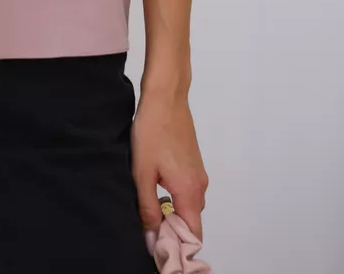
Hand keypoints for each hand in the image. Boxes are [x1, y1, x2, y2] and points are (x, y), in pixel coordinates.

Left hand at [130, 83, 208, 254]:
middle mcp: (200, 185)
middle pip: (191, 222)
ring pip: (188, 206)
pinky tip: (155, 186)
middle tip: (147, 227)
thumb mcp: (142, 173)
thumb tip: (152, 239)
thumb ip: (148, 209)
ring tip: (148, 206)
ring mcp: (198, 172)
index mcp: (190, 191)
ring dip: (172, 212)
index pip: (193, 235)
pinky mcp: (193, 163)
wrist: (165, 97)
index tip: (157, 246)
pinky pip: (187, 191)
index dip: (176, 246)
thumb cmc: (153, 131)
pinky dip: (175, 197)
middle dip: (172, 230)